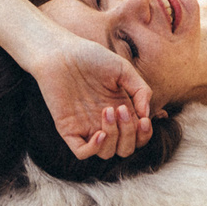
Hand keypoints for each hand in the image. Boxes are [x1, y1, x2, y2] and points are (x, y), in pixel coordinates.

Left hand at [31, 32, 154, 160]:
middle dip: (129, 134)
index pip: (137, 137)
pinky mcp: (68, 129)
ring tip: (108, 111)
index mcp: (120, 111)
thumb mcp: (123, 69)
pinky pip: (82, 152)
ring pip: (106, 153)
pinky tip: (99, 132)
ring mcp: (86, 127)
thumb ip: (140, 90)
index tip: (143, 120)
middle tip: (120, 109)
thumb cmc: (90, 57)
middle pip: (125, 149)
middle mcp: (104, 123)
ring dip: (114, 138)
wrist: (60, 52)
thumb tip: (146, 115)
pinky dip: (94, 148)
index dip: (144, 135)